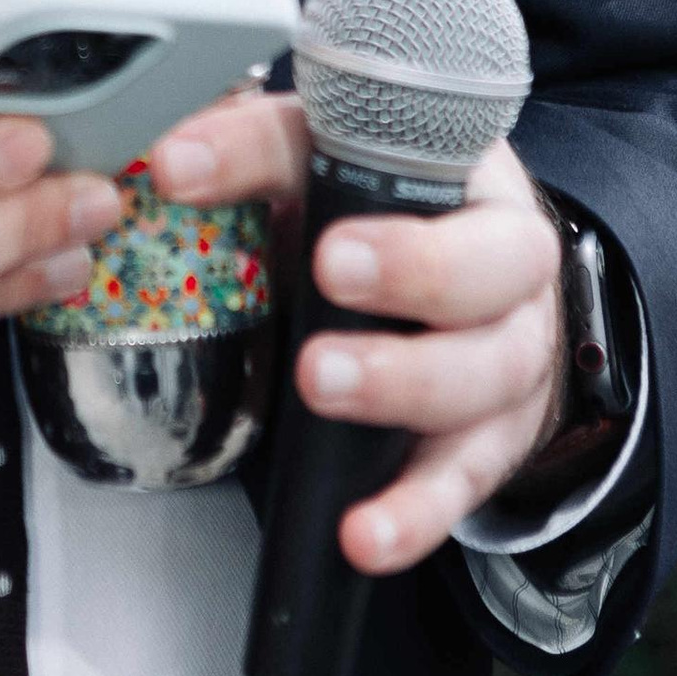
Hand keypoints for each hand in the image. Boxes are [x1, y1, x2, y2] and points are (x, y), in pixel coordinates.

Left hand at [148, 95, 563, 571]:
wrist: (482, 299)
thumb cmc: (393, 225)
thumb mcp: (325, 169)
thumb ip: (253, 154)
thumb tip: (167, 163)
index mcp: (461, 172)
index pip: (384, 143)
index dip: (288, 150)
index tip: (200, 167)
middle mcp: (505, 260)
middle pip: (489, 262)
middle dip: (412, 266)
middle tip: (328, 269)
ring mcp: (509, 355)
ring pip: (483, 371)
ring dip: (400, 380)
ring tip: (320, 383)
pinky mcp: (493, 443)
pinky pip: (461, 481)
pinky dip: (414, 512)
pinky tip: (363, 532)